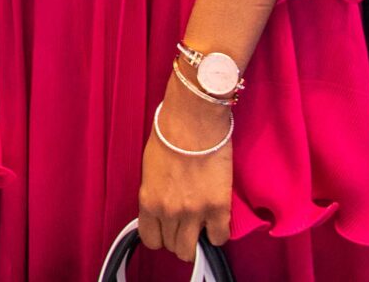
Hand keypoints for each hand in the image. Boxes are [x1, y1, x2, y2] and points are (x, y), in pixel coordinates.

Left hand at [139, 84, 232, 261]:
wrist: (193, 119)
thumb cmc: (169, 135)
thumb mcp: (150, 169)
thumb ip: (154, 194)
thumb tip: (162, 207)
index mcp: (149, 200)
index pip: (150, 239)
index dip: (160, 236)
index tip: (167, 229)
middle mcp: (169, 211)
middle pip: (173, 246)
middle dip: (179, 238)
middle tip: (186, 225)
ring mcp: (194, 212)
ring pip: (192, 249)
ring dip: (197, 240)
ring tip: (201, 226)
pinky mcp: (218, 207)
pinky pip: (219, 237)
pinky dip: (218, 233)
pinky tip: (216, 221)